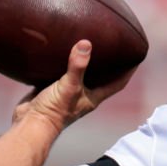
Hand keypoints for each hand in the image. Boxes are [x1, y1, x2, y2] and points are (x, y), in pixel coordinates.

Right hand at [12, 40, 134, 129]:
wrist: (30, 123)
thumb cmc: (54, 110)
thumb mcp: (69, 86)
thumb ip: (78, 66)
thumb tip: (86, 44)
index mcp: (94, 96)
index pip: (118, 83)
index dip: (128, 71)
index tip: (136, 56)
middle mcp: (83, 94)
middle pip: (101, 76)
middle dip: (108, 63)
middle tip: (112, 44)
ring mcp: (68, 92)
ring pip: (80, 73)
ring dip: (85, 62)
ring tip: (88, 43)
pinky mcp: (52, 88)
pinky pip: (60, 72)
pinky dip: (63, 62)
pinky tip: (61, 50)